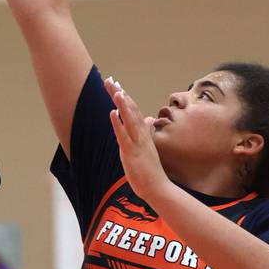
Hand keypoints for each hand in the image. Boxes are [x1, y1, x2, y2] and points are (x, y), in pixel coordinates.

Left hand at [104, 77, 170, 204]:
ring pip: (130, 120)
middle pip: (131, 110)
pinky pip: (124, 136)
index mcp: (143, 133)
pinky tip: (112, 114)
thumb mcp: (147, 146)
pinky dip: (118, 124)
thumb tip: (150, 118)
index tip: (116, 84)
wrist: (158, 188)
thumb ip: (147, 131)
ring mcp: (138, 143)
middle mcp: (141, 135)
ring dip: (123, 105)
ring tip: (116, 90)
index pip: (133, 110)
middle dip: (120, 94)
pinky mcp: (133, 153)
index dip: (124, 97)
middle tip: (110, 80)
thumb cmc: (151, 170)